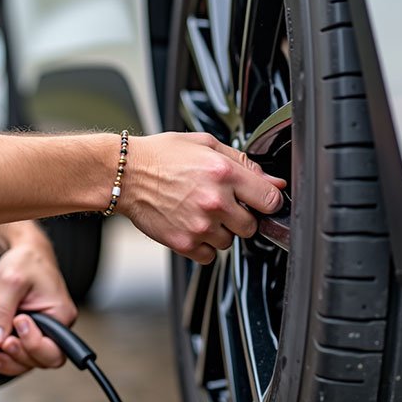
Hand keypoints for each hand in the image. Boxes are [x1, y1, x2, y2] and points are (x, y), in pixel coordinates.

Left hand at [0, 241, 76, 375]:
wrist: (25, 253)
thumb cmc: (26, 261)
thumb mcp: (11, 281)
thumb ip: (1, 312)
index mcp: (62, 313)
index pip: (53, 347)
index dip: (31, 342)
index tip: (16, 321)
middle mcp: (57, 326)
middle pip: (45, 359)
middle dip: (21, 357)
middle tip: (1, 344)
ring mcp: (44, 332)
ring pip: (32, 361)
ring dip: (11, 362)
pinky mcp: (31, 334)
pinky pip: (23, 355)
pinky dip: (8, 359)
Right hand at [122, 132, 285, 263]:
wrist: (126, 175)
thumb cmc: (162, 157)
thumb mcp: (206, 145)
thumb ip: (244, 163)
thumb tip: (274, 183)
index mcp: (224, 174)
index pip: (270, 199)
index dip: (267, 200)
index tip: (259, 200)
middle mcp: (215, 202)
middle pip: (252, 226)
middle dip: (240, 216)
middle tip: (221, 204)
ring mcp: (200, 225)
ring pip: (229, 242)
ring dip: (220, 231)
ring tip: (200, 212)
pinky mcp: (184, 243)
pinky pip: (209, 256)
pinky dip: (203, 245)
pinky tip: (191, 226)